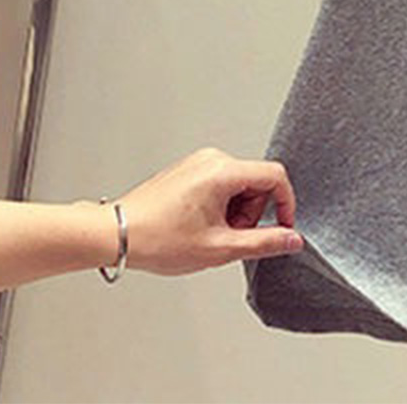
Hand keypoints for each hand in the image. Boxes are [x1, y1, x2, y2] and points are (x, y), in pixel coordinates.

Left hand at [99, 146, 302, 275]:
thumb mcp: (218, 248)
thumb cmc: (157, 239)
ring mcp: (199, 162)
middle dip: (251, 214)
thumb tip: (291, 239)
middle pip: (256, 182)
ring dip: (234, 212)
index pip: (275, 176)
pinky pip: (220, 184)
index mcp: (223, 171)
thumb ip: (262, 242)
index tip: (282, 228)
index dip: (285, 204)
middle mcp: (213, 159)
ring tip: (208, 235)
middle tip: (229, 238)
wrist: (116, 235)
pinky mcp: (188, 170)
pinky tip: (198, 226)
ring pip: (238, 185)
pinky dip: (219, 206)